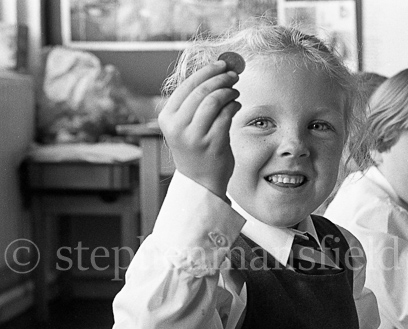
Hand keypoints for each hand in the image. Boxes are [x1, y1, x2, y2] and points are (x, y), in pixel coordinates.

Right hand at [158, 60, 241, 198]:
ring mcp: (194, 136)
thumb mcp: (186, 125)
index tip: (221, 65)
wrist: (200, 180)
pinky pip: (225, 116)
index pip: (187, 86)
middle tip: (233, 75)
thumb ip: (196, 101)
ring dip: (228, 92)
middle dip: (220, 79)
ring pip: (213, 101)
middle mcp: (178, 126)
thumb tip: (217, 71)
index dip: (206, 72)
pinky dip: (233, 106)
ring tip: (235, 92)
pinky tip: (236, 106)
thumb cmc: (196, 148)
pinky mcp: (212, 144)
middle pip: (201, 91)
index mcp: (167, 117)